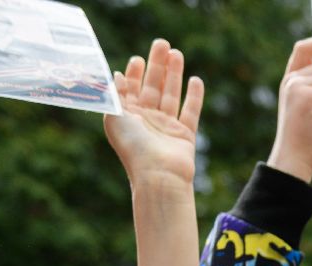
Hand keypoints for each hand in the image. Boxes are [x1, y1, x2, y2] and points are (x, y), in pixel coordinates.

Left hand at [103, 39, 203, 187]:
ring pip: (171, 95)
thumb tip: (116, 75)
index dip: (134, 72)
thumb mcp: (115, 116)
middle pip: (152, 86)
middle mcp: (146, 120)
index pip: (131, 89)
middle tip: (162, 43)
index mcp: (127, 117)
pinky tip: (196, 80)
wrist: (158, 175)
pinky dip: (194, 96)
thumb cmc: (133, 148)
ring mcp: (166, 127)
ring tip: (177, 53)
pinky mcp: (184, 135)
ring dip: (173, 74)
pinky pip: (190, 112)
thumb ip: (115, 94)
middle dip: (156, 65)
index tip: (138, 58)